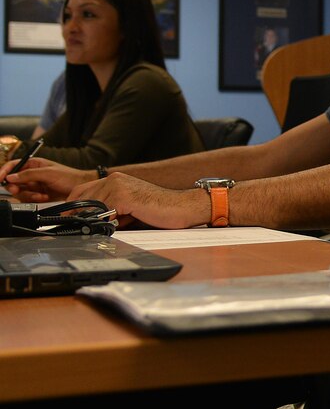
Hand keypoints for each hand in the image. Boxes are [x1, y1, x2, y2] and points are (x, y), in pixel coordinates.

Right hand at [1, 157, 92, 201]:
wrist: (81, 188)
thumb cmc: (69, 177)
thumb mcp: (49, 173)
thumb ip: (29, 174)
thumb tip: (11, 176)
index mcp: (33, 164)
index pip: (13, 165)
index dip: (4, 171)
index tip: (0, 178)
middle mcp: (31, 174)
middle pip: (13, 181)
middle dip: (15, 187)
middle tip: (17, 190)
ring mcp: (34, 185)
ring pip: (19, 192)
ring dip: (28, 195)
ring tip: (41, 195)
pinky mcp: (37, 195)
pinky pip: (27, 199)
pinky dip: (34, 199)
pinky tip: (44, 197)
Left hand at [68, 173, 206, 228]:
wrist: (182, 207)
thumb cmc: (160, 211)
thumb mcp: (129, 210)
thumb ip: (110, 211)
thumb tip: (88, 223)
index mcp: (116, 180)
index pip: (81, 191)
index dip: (71, 207)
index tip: (67, 220)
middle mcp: (115, 179)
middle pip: (81, 198)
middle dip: (76, 215)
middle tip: (75, 229)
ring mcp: (119, 186)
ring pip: (90, 206)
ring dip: (92, 221)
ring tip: (103, 229)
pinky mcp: (124, 196)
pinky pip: (103, 212)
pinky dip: (103, 222)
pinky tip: (114, 227)